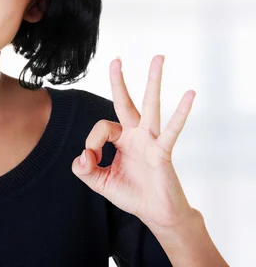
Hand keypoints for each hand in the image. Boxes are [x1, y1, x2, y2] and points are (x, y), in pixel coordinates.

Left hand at [72, 55, 195, 229]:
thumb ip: (84, 170)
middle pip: (125, 102)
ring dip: (153, 81)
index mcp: (121, 139)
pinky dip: (181, 112)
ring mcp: (150, 140)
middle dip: (119, 81)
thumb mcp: (99, 182)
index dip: (92, 141)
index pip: (102, 127)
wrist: (156, 213)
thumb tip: (82, 155)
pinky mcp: (163, 151)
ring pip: (150, 106)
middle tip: (116, 59)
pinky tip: (190, 94)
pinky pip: (172, 129)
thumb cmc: (131, 194)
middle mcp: (136, 134)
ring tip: (158, 58)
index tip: (91, 158)